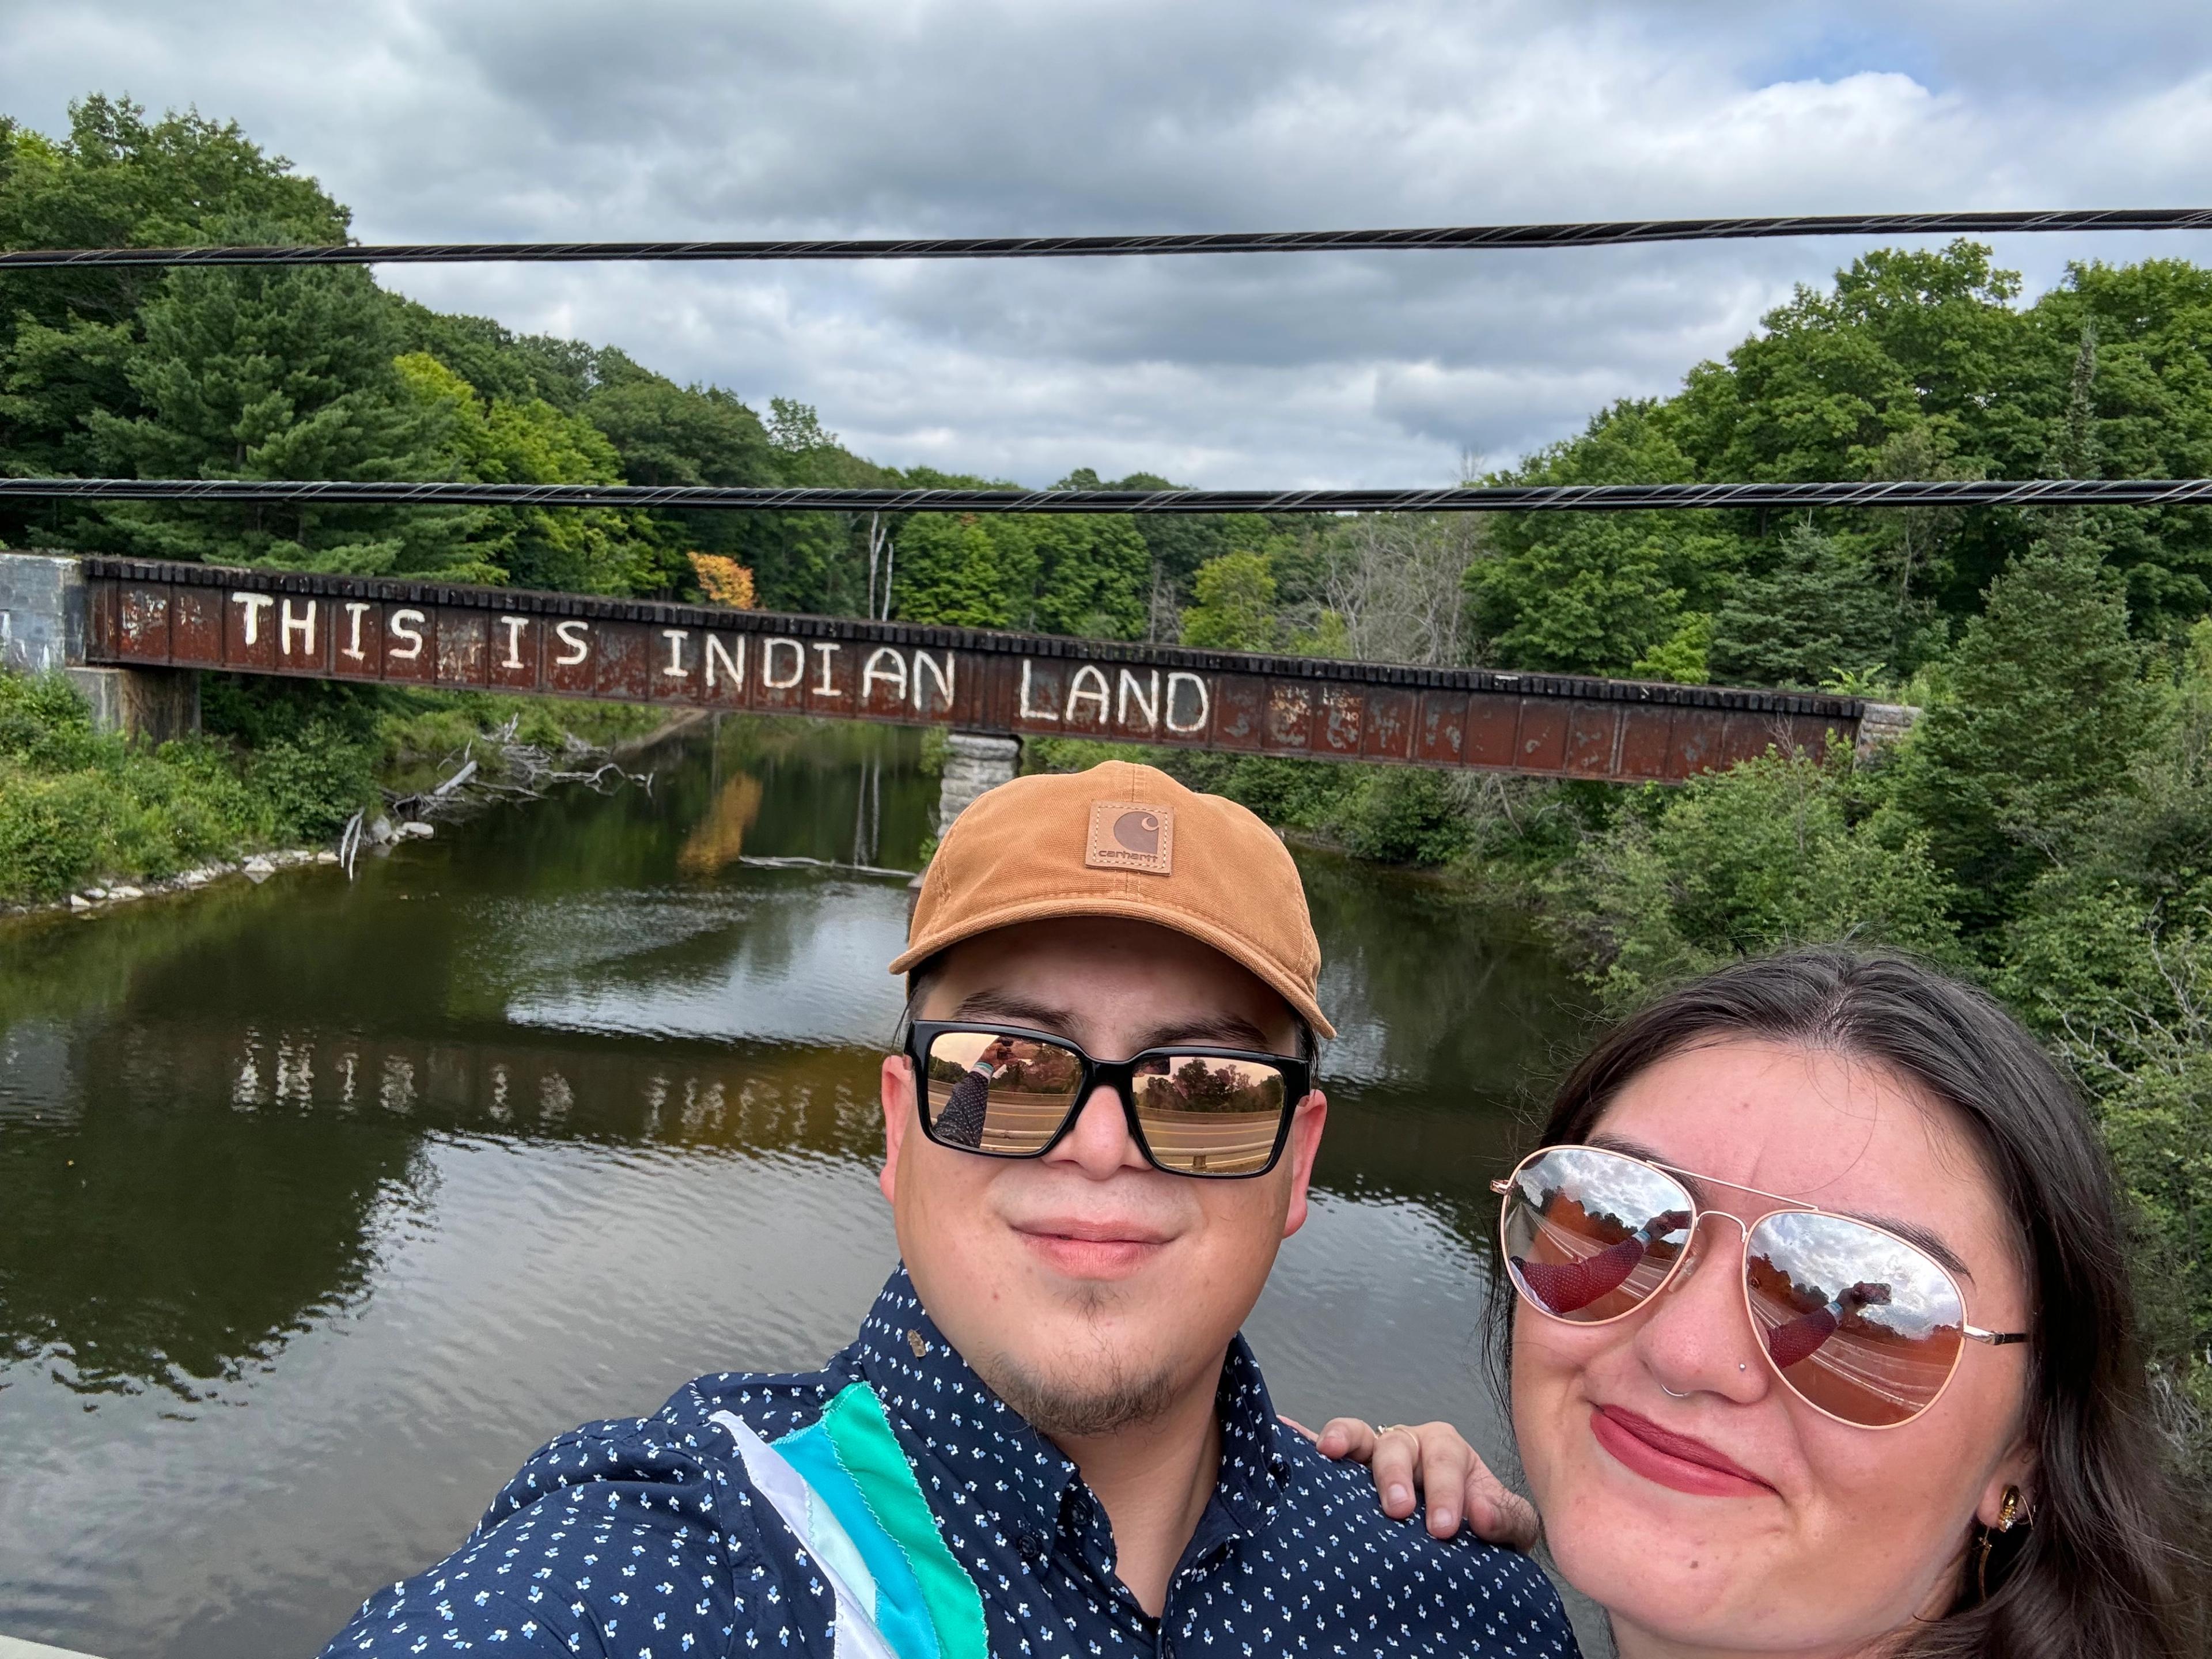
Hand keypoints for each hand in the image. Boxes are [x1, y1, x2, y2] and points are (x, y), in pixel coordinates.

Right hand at [1285, 1415, 1539, 1549]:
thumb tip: (1480, 1515)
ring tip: (1331, 1453)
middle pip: (1397, 1446)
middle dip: (1395, 1475)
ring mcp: (1373, 1457)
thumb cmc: (1481, 1523)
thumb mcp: (1509, 1524)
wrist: (1459, 1539)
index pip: (1445, 1460)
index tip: (1443, 1528)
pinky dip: (1303, 1440)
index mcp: (1447, 1450)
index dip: (1444, 1492)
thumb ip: (1505, 1516)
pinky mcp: (1345, 1474)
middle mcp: (1408, 1445)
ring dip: (1344, 1441)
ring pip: (1358, 1437)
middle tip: (1397, 1509)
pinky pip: (1321, 1450)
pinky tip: (1285, 1435)